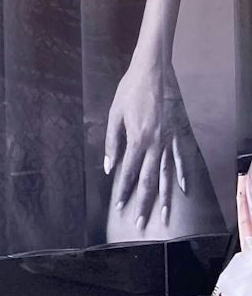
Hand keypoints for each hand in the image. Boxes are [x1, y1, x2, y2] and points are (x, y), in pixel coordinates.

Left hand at [104, 53, 190, 229]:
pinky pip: (181, 158)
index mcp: (137, 139)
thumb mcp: (113, 115)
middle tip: (141, 222)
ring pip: (167, 174)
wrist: (152, 72)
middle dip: (144, 202)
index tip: (119, 207)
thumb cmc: (129, 92)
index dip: (123, 191)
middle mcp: (155, 144)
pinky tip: (184, 190)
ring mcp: (169, 140)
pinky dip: (183, 175)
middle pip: (149, 180)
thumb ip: (112, 143)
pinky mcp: (177, 134)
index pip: (128, 172)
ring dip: (165, 197)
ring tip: (165, 216)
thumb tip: (110, 168)